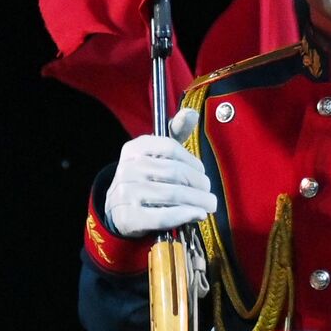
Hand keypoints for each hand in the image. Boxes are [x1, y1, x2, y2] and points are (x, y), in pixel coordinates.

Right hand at [104, 108, 216, 237]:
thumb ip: (176, 133)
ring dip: (198, 202)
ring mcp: (125, 193)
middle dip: (200, 185)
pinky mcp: (128, 217)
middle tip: (211, 196)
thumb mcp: (158, 153)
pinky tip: (197, 214)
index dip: (194, 163)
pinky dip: (185, 215)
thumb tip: (191, 113)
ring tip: (208, 206)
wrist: (119, 209)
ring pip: (173, 195)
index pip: (172, 149)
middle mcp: (127, 168)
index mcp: (135, 148)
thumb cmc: (148, 177)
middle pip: (176, 173)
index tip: (203, 174)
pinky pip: (163, 216)